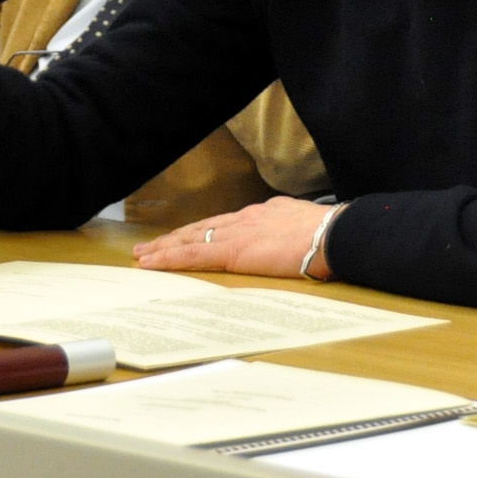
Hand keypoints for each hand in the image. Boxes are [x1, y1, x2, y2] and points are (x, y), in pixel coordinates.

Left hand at [132, 197, 335, 278]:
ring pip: (190, 238)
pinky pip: (192, 254)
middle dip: (175, 237)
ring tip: (144, 256)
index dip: (203, 230)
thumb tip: (292, 241)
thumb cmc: (331, 236)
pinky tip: (152, 263)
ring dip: (165, 247)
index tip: (188, 236)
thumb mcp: (308, 227)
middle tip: (150, 247)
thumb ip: (292, 232)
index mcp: (265, 214)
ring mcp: (237, 232)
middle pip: (202, 227)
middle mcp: (246, 218)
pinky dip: (170, 258)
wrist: (333, 235)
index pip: (225, 223)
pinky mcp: (232, 250)